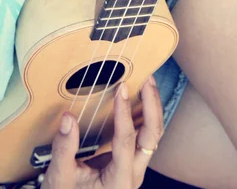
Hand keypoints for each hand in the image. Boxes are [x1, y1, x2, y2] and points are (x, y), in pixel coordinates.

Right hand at [41, 77, 162, 188]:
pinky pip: (146, 135)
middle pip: (152, 136)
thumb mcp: (60, 177)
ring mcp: (137, 167)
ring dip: (153, 107)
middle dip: (152, 105)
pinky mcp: (134, 161)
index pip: (125, 141)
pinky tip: (142, 97)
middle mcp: (134, 174)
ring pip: (154, 134)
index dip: (123, 112)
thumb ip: (64, 149)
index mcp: (119, 181)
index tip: (121, 87)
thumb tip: (67, 118)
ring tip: (147, 81)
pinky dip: (147, 114)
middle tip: (145, 79)